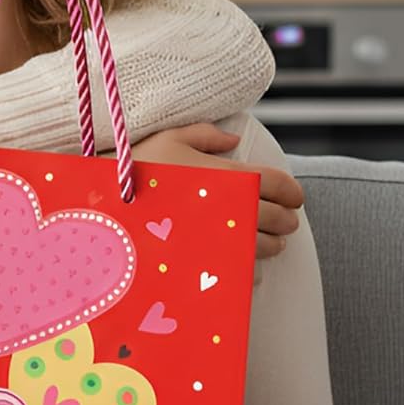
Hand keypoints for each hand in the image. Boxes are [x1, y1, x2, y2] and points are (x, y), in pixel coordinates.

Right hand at [130, 123, 302, 261]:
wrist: (109, 210)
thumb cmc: (137, 171)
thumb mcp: (169, 139)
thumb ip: (205, 135)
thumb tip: (233, 140)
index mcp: (227, 174)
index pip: (278, 182)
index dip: (292, 190)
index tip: (294, 197)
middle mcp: (231, 207)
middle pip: (277, 216)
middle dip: (287, 218)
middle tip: (286, 220)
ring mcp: (220, 237)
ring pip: (263, 245)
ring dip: (273, 244)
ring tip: (271, 243)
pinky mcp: (208, 262)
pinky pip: (242, 269)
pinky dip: (251, 267)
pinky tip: (246, 263)